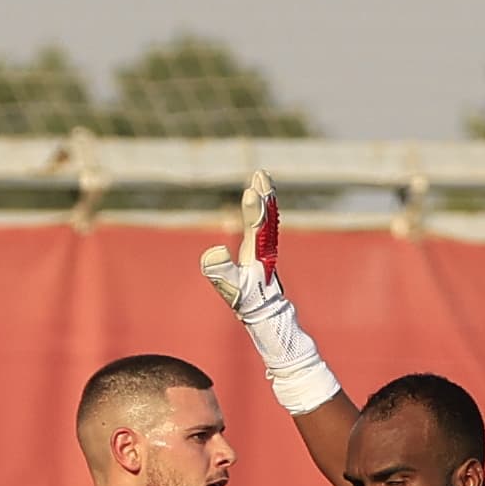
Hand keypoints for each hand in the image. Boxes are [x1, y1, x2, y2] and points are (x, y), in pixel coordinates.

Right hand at [196, 169, 281, 318]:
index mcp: (257, 252)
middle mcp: (264, 246)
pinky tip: (263, 202)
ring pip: (268, 216)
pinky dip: (265, 209)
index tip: (251, 191)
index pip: (256, 226)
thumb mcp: (232, 287)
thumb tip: (216, 250)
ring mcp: (265, 247)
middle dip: (264, 194)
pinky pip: (266, 223)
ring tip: (262, 179)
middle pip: (266, 214)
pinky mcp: (263, 251)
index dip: (253, 209)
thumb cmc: (247, 299)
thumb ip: (222, 270)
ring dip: (266, 197)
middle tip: (261, 174)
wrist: (264, 311)